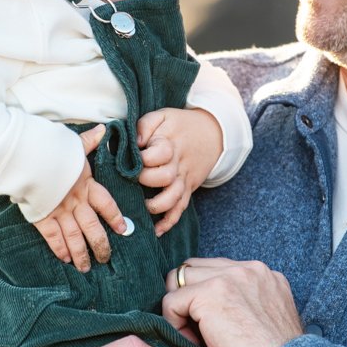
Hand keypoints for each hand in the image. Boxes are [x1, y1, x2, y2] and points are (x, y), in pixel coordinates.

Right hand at [31, 125, 124, 271]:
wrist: (26, 157)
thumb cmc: (49, 149)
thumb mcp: (72, 144)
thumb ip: (88, 142)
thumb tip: (103, 129)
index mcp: (85, 184)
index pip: (106, 203)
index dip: (115, 217)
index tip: (123, 229)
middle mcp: (75, 201)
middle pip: (93, 227)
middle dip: (101, 244)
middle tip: (106, 258)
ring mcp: (59, 211)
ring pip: (74, 237)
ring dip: (82, 253)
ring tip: (87, 267)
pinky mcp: (42, 217)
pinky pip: (53, 237)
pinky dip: (60, 249)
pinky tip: (65, 259)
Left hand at [137, 108, 222, 235]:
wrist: (214, 133)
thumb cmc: (181, 125)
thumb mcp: (163, 116)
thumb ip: (145, 125)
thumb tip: (134, 142)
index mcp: (169, 144)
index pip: (155, 155)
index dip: (141, 159)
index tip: (132, 158)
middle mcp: (178, 164)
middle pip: (163, 178)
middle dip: (145, 181)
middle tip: (133, 179)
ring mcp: (184, 179)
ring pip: (174, 198)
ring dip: (157, 205)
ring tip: (143, 206)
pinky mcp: (188, 189)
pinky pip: (180, 209)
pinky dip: (169, 222)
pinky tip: (157, 230)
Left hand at [162, 258, 304, 346]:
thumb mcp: (265, 320)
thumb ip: (243, 304)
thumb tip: (208, 313)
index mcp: (262, 274)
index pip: (216, 269)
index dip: (204, 294)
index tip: (209, 324)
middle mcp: (248, 268)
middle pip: (194, 269)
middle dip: (187, 296)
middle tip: (195, 329)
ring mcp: (229, 277)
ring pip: (179, 280)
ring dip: (180, 307)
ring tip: (192, 335)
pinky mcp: (211, 294)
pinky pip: (171, 301)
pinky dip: (173, 323)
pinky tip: (190, 342)